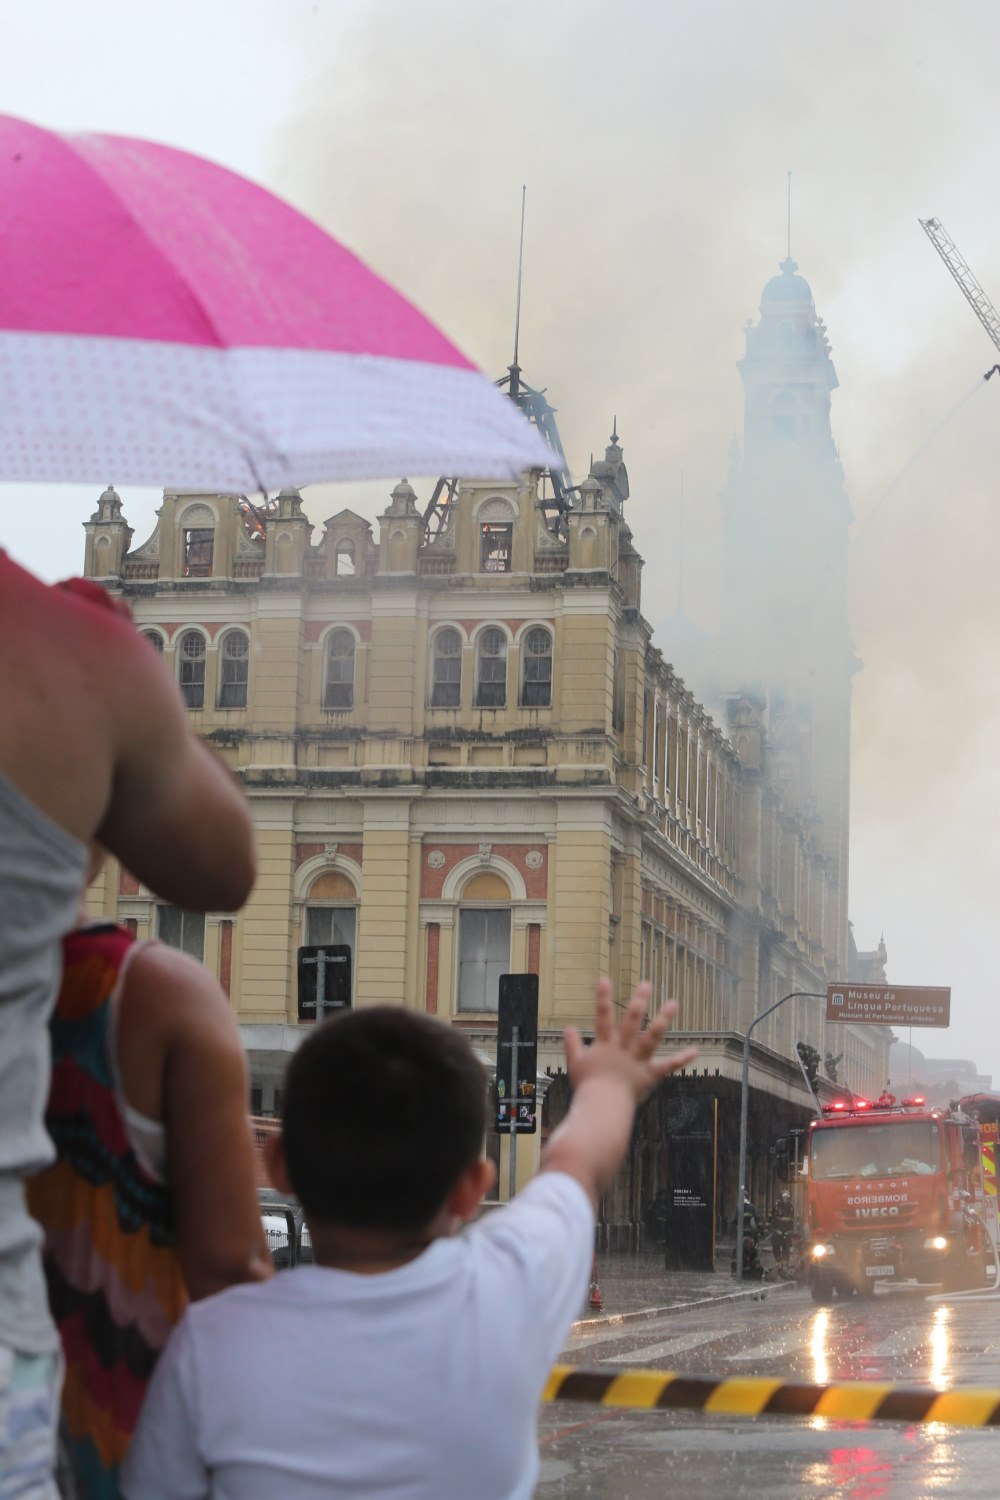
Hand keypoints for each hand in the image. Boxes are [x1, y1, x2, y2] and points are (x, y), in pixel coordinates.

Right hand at [563, 978, 698, 1103]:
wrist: (602, 1109)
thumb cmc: (587, 1087)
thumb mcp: (575, 1064)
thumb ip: (572, 1045)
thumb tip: (568, 1028)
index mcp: (605, 1045)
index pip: (602, 1017)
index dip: (603, 998)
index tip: (605, 979)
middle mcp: (623, 1049)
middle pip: (631, 1021)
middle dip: (639, 1001)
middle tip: (646, 984)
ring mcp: (638, 1061)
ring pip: (652, 1036)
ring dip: (663, 1018)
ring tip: (673, 1002)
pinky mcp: (650, 1075)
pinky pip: (667, 1066)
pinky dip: (681, 1059)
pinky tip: (694, 1051)